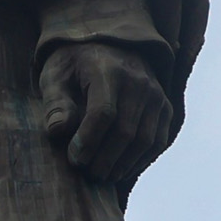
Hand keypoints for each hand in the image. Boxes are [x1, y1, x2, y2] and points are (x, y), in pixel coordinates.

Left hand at [38, 41, 173, 188]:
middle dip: (104, 159)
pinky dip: (140, 161)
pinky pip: (158, 141)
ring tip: (102, 176)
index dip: (89, 141)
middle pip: (126, 131)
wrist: (109, 44)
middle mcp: (138, 82)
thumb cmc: (74, 64)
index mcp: (107, 70)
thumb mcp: (55, 75)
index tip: (74, 159)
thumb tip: (58, 132)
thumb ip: (55, 102)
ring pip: (145, 140)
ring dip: (123, 165)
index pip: (104, 112)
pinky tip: (120, 170)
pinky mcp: (165, 107)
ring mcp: (156, 95)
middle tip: (86, 173)